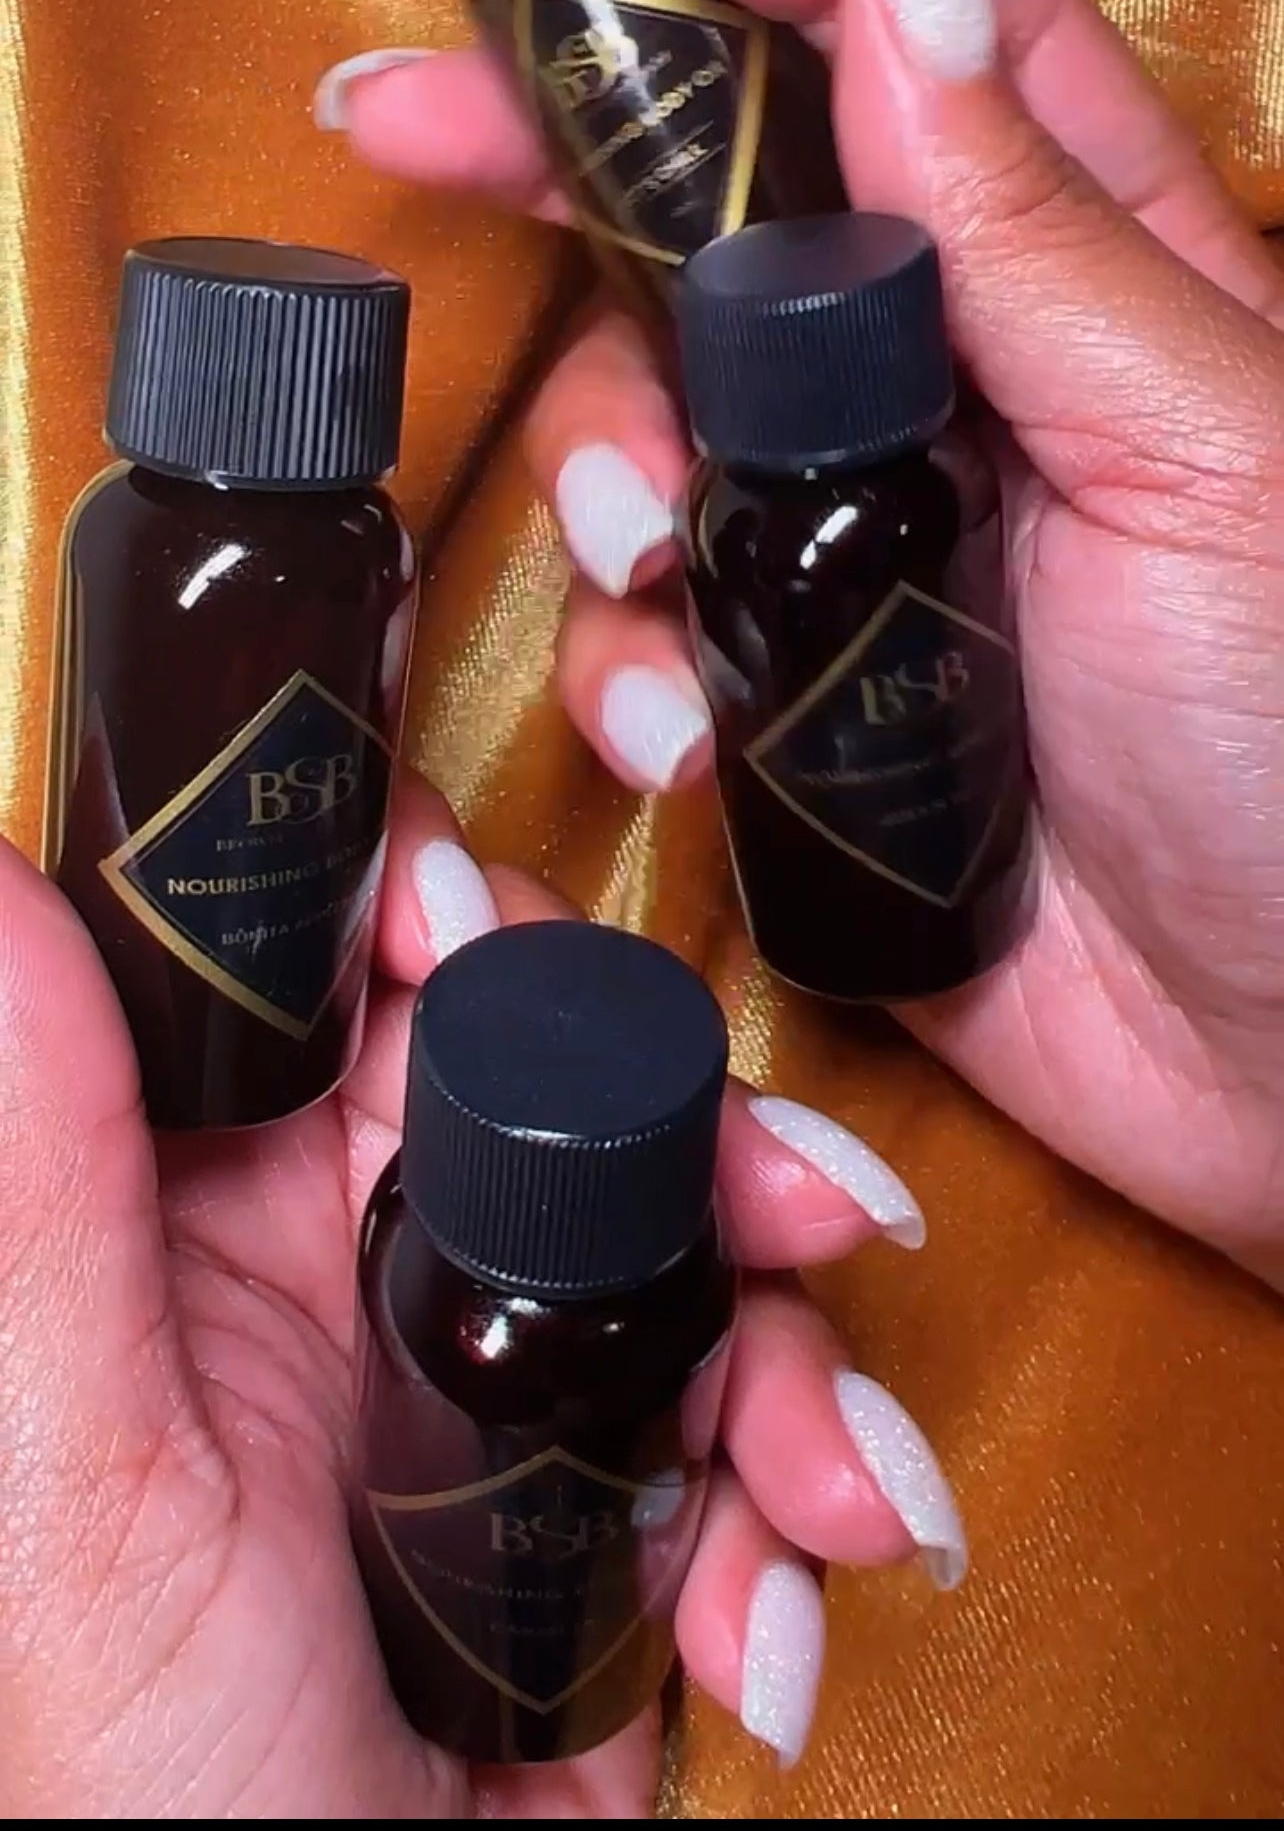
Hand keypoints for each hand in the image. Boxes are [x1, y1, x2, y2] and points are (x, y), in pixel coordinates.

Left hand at [0, 781, 956, 1817]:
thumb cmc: (145, 1815)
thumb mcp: (74, 1501)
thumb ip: (36, 1190)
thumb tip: (1, 890)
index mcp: (186, 1222)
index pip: (306, 972)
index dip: (410, 907)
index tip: (482, 927)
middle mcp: (334, 1265)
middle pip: (541, 1072)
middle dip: (683, 1120)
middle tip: (788, 1198)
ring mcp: (481, 1374)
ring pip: (677, 1232)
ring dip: (782, 1344)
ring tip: (819, 1477)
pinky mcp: (598, 1485)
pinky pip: (740, 1409)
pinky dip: (799, 1491)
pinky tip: (772, 1606)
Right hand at [322, 0, 1283, 1283]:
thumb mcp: (1199, 446)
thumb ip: (1027, 223)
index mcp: (1091, 282)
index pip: (921, 41)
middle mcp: (958, 394)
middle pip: (731, 215)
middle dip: (570, 158)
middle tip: (414, 119)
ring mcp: (860, 553)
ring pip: (651, 433)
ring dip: (608, 476)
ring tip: (658, 554)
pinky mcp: (793, 709)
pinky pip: (647, 643)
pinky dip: (629, 675)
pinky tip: (685, 741)